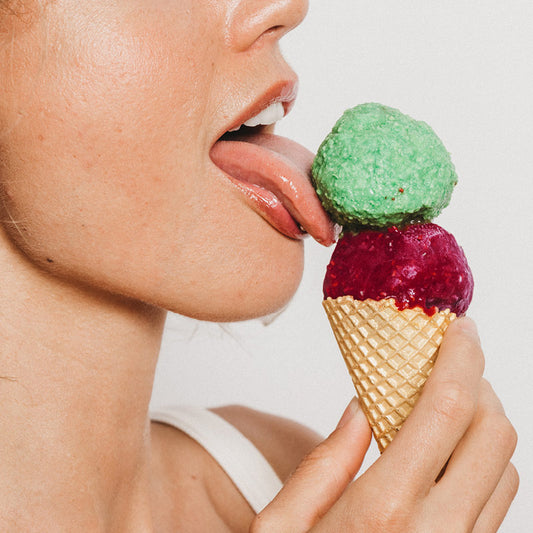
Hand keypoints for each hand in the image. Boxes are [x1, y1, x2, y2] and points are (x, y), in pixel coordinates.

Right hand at [251, 318, 518, 531]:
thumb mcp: (279, 526)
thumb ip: (323, 464)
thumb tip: (359, 407)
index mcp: (382, 508)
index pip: (444, 409)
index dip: (459, 358)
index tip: (458, 327)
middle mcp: (436, 532)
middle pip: (492, 433)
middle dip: (480, 382)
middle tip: (451, 361)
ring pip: (507, 470)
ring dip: (485, 424)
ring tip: (449, 404)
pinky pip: (499, 506)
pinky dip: (485, 465)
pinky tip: (449, 455)